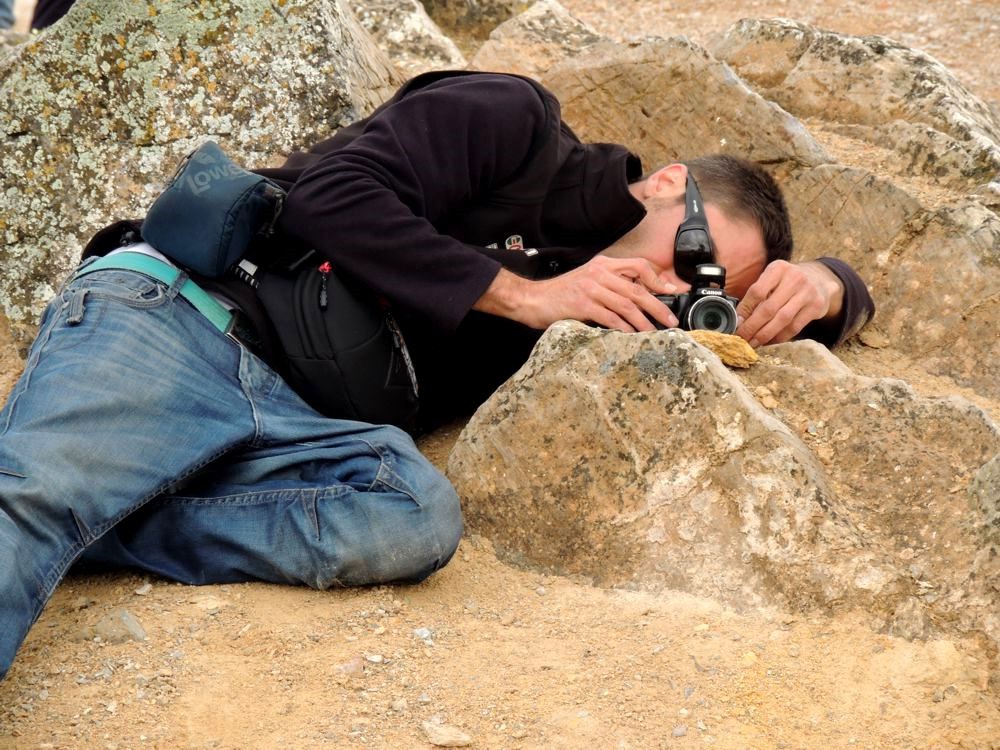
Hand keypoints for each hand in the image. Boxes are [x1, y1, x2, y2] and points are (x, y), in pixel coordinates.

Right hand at [475, 256, 678, 330]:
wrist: (531, 299)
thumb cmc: (560, 294)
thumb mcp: (587, 280)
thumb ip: (609, 284)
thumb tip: (635, 298)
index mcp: (602, 264)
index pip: (638, 266)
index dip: (657, 279)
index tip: (671, 292)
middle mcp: (599, 273)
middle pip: (637, 289)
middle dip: (658, 306)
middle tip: (670, 320)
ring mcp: (591, 288)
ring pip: (628, 305)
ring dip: (645, 322)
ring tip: (655, 333)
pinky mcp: (583, 305)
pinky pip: (612, 318)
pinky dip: (625, 328)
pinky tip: (632, 336)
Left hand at [736, 260, 843, 345]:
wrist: (821, 279)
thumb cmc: (789, 281)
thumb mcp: (773, 278)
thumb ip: (758, 294)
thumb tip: (740, 319)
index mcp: (778, 268)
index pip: (757, 292)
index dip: (745, 310)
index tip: (736, 323)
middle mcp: (795, 278)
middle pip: (768, 308)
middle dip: (752, 327)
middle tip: (741, 338)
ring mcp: (808, 293)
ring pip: (782, 320)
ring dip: (765, 335)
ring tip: (753, 343)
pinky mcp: (816, 307)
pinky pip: (794, 327)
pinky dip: (779, 337)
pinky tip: (769, 342)